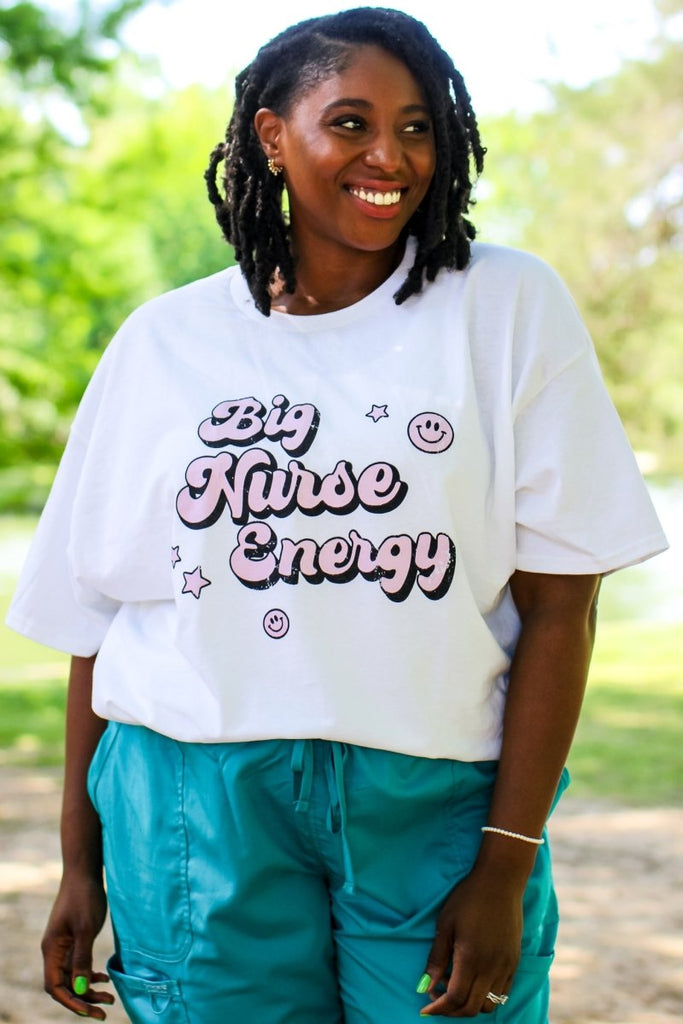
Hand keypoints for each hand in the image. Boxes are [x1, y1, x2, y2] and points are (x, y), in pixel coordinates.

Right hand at [42, 871, 114, 1019]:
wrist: (84, 872)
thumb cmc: (84, 897)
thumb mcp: (86, 929)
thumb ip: (82, 959)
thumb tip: (80, 988)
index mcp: (52, 950)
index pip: (55, 987)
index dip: (72, 1002)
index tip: (91, 1011)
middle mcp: (54, 951)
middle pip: (64, 985)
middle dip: (83, 1000)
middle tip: (104, 1011)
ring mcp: (64, 945)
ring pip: (73, 977)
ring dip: (89, 989)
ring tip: (110, 997)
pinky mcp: (74, 939)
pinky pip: (78, 965)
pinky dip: (90, 974)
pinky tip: (104, 978)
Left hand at [417, 867, 522, 1016]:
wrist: (501, 881)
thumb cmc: (468, 898)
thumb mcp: (445, 924)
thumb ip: (436, 959)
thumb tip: (424, 987)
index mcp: (471, 959)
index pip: (455, 999)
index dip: (438, 1008)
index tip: (424, 1008)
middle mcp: (491, 968)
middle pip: (471, 1007)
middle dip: (451, 1011)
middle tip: (436, 998)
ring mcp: (506, 966)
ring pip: (489, 1004)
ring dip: (469, 1004)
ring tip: (454, 985)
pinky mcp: (514, 961)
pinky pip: (502, 992)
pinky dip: (485, 996)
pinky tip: (473, 980)